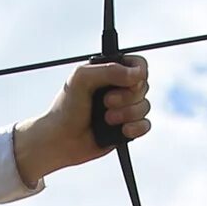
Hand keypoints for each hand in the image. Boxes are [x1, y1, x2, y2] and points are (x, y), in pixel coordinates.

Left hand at [11, 58, 149, 185]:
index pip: (139, 65)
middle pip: (143, 87)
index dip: (138, 73)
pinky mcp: (126, 128)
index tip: (127, 81)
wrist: (60, 140)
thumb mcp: (82, 78)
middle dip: (126, 97)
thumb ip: (109, 70)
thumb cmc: (66, 108)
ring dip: (127, 114)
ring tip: (106, 119)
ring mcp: (124, 109)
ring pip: (145, 107)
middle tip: (105, 102)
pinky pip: (145, 125)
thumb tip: (137, 75)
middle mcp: (119, 89)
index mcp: (110, 72)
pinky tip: (122, 131)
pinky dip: (136, 128)